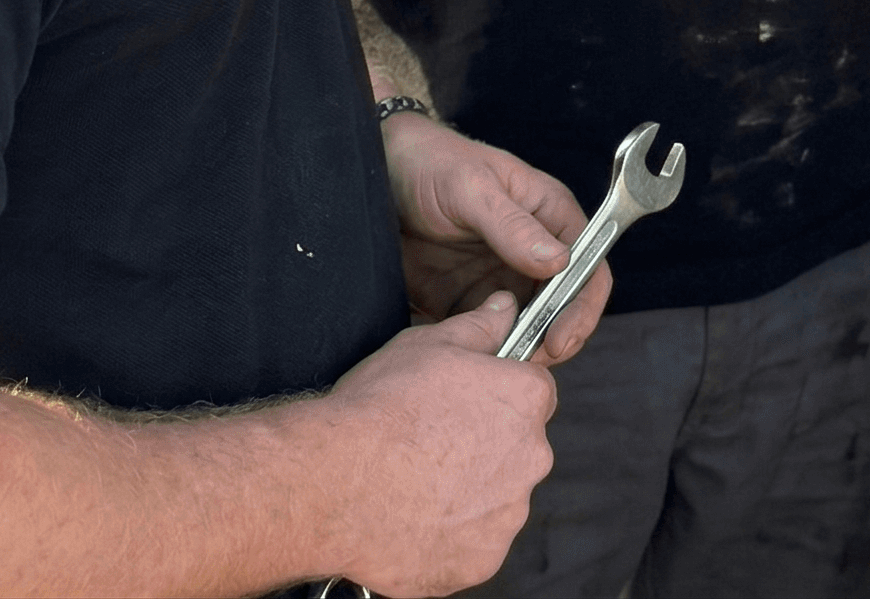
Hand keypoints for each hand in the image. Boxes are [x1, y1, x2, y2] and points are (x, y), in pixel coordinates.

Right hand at [325, 293, 555, 595]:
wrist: (336, 484)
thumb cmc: (380, 408)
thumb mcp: (430, 343)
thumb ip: (479, 326)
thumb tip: (504, 308)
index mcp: (525, 399)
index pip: (533, 391)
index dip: (497, 392)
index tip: (465, 401)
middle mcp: (531, 458)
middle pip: (519, 446)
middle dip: (487, 443)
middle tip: (433, 441)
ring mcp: (507, 515)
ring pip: (498, 497)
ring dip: (470, 490)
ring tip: (416, 482)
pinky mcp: (481, 562)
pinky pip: (475, 543)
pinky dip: (452, 534)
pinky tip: (413, 516)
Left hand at [382, 112, 610, 364]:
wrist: (378, 175)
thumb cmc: (432, 163)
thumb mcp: (471, 187)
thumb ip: (512, 225)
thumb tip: (560, 262)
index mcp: (549, 216)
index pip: (588, 267)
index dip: (582, 308)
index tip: (560, 340)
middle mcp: (534, 251)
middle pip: (564, 309)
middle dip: (552, 340)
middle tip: (523, 365)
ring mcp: (502, 280)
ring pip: (529, 330)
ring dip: (518, 352)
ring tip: (494, 368)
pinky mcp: (470, 303)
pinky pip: (488, 338)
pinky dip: (484, 355)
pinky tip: (467, 362)